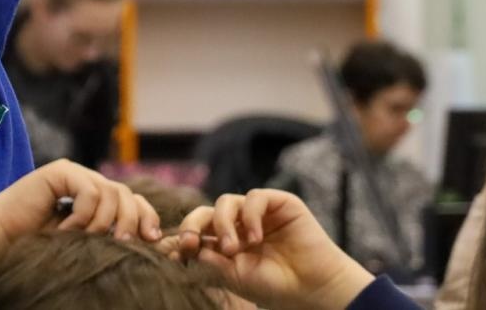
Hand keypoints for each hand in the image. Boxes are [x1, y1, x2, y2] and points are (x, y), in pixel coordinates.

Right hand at [0, 160, 160, 272]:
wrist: (1, 238)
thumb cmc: (37, 245)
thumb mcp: (82, 242)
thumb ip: (106, 234)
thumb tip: (147, 241)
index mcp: (95, 197)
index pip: (132, 199)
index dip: (146, 216)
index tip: (152, 239)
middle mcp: (87, 181)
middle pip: (126, 193)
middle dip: (131, 220)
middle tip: (123, 243)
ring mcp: (73, 173)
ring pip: (111, 192)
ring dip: (102, 222)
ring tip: (84, 239)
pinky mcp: (60, 171)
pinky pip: (89, 191)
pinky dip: (83, 215)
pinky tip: (66, 229)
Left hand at [172, 189, 373, 309]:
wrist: (312, 288)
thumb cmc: (275, 286)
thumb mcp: (235, 277)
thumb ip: (210, 261)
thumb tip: (182, 248)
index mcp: (224, 242)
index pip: (197, 230)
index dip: (183, 236)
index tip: (173, 251)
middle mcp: (238, 224)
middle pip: (204, 211)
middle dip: (193, 224)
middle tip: (192, 242)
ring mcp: (257, 212)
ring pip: (225, 201)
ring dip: (223, 224)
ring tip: (233, 248)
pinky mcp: (278, 203)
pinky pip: (254, 197)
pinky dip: (250, 215)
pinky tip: (256, 237)